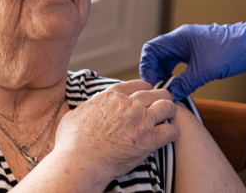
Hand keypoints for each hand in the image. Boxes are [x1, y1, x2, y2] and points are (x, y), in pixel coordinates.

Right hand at [53, 80, 178, 184]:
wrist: (80, 162)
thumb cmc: (72, 143)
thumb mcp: (75, 115)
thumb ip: (87, 108)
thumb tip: (85, 110)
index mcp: (111, 96)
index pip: (136, 85)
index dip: (145, 87)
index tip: (148, 91)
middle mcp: (129, 104)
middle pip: (154, 93)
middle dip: (161, 96)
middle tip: (163, 102)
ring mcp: (140, 121)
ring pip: (167, 106)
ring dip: (170, 110)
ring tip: (170, 116)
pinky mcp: (148, 140)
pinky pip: (171, 131)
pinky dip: (173, 132)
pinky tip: (171, 135)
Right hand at [140, 7, 245, 100]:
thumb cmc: (231, 52)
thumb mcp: (204, 71)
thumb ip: (184, 83)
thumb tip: (169, 94)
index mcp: (179, 38)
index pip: (151, 48)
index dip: (147, 65)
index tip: (151, 82)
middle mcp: (182, 39)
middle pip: (157, 54)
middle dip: (155, 71)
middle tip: (158, 88)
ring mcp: (190, 45)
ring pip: (168, 59)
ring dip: (165, 73)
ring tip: (168, 89)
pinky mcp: (198, 52)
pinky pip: (179, 62)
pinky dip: (176, 73)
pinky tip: (179, 84)